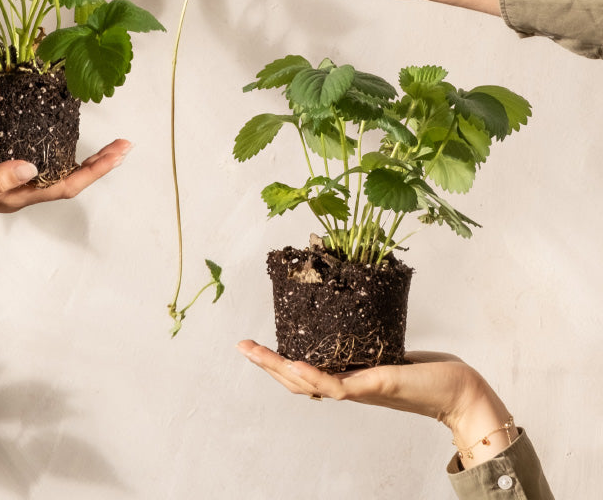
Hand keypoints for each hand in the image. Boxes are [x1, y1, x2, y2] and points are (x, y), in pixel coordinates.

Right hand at [0, 138, 131, 223]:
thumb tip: (32, 168)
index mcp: (12, 197)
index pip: (64, 186)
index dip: (95, 170)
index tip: (119, 151)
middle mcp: (15, 193)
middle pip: (67, 180)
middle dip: (98, 164)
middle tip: (123, 144)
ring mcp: (6, 184)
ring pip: (54, 173)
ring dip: (81, 160)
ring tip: (103, 144)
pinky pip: (35, 164)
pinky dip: (54, 152)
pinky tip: (57, 139)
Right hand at [237, 340, 516, 468]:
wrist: (458, 390)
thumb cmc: (428, 371)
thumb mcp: (389, 348)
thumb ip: (368, 339)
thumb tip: (354, 310)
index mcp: (347, 377)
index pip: (304, 372)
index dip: (277, 360)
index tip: (255, 343)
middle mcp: (348, 386)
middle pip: (297, 381)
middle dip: (266, 363)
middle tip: (241, 345)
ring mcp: (358, 388)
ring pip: (309, 384)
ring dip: (279, 369)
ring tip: (256, 352)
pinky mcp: (374, 384)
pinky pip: (337, 384)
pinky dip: (313, 376)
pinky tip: (295, 364)